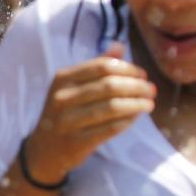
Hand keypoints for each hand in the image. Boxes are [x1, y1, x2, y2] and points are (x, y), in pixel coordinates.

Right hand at [25, 41, 155, 181]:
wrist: (44, 148)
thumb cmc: (63, 112)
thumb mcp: (72, 86)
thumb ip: (95, 66)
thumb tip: (119, 46)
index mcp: (62, 79)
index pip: (102, 67)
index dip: (127, 69)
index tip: (142, 74)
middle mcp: (62, 97)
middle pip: (109, 86)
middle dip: (136, 87)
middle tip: (151, 90)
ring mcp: (67, 121)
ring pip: (111, 108)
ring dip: (136, 105)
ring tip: (149, 104)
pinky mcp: (76, 142)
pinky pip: (109, 129)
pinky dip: (126, 122)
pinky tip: (135, 118)